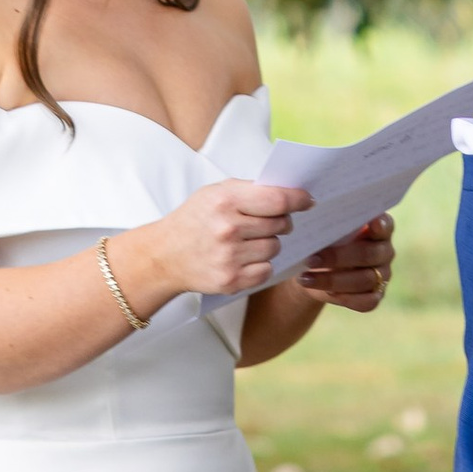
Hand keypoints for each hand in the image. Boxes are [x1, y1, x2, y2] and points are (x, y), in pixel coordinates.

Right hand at [124, 177, 311, 309]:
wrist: (164, 255)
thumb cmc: (195, 219)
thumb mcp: (216, 193)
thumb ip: (250, 190)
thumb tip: (291, 193)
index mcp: (226, 200)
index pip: (278, 199)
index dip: (298, 199)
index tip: (308, 200)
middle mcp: (228, 229)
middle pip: (280, 225)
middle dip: (280, 222)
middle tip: (267, 221)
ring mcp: (229, 257)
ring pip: (275, 248)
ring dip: (268, 244)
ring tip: (247, 240)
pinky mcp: (230, 281)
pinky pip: (266, 271)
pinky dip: (260, 265)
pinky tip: (242, 258)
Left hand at [295, 214, 393, 313]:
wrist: (316, 268)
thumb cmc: (324, 240)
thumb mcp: (325, 231)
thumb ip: (330, 227)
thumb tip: (317, 228)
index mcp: (378, 226)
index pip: (385, 224)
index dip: (380, 224)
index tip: (373, 223)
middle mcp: (385, 250)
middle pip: (369, 254)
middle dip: (338, 258)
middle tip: (311, 260)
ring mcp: (383, 274)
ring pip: (365, 280)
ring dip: (333, 281)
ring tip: (307, 279)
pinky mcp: (376, 295)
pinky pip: (367, 301)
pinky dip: (346, 298)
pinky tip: (326, 293)